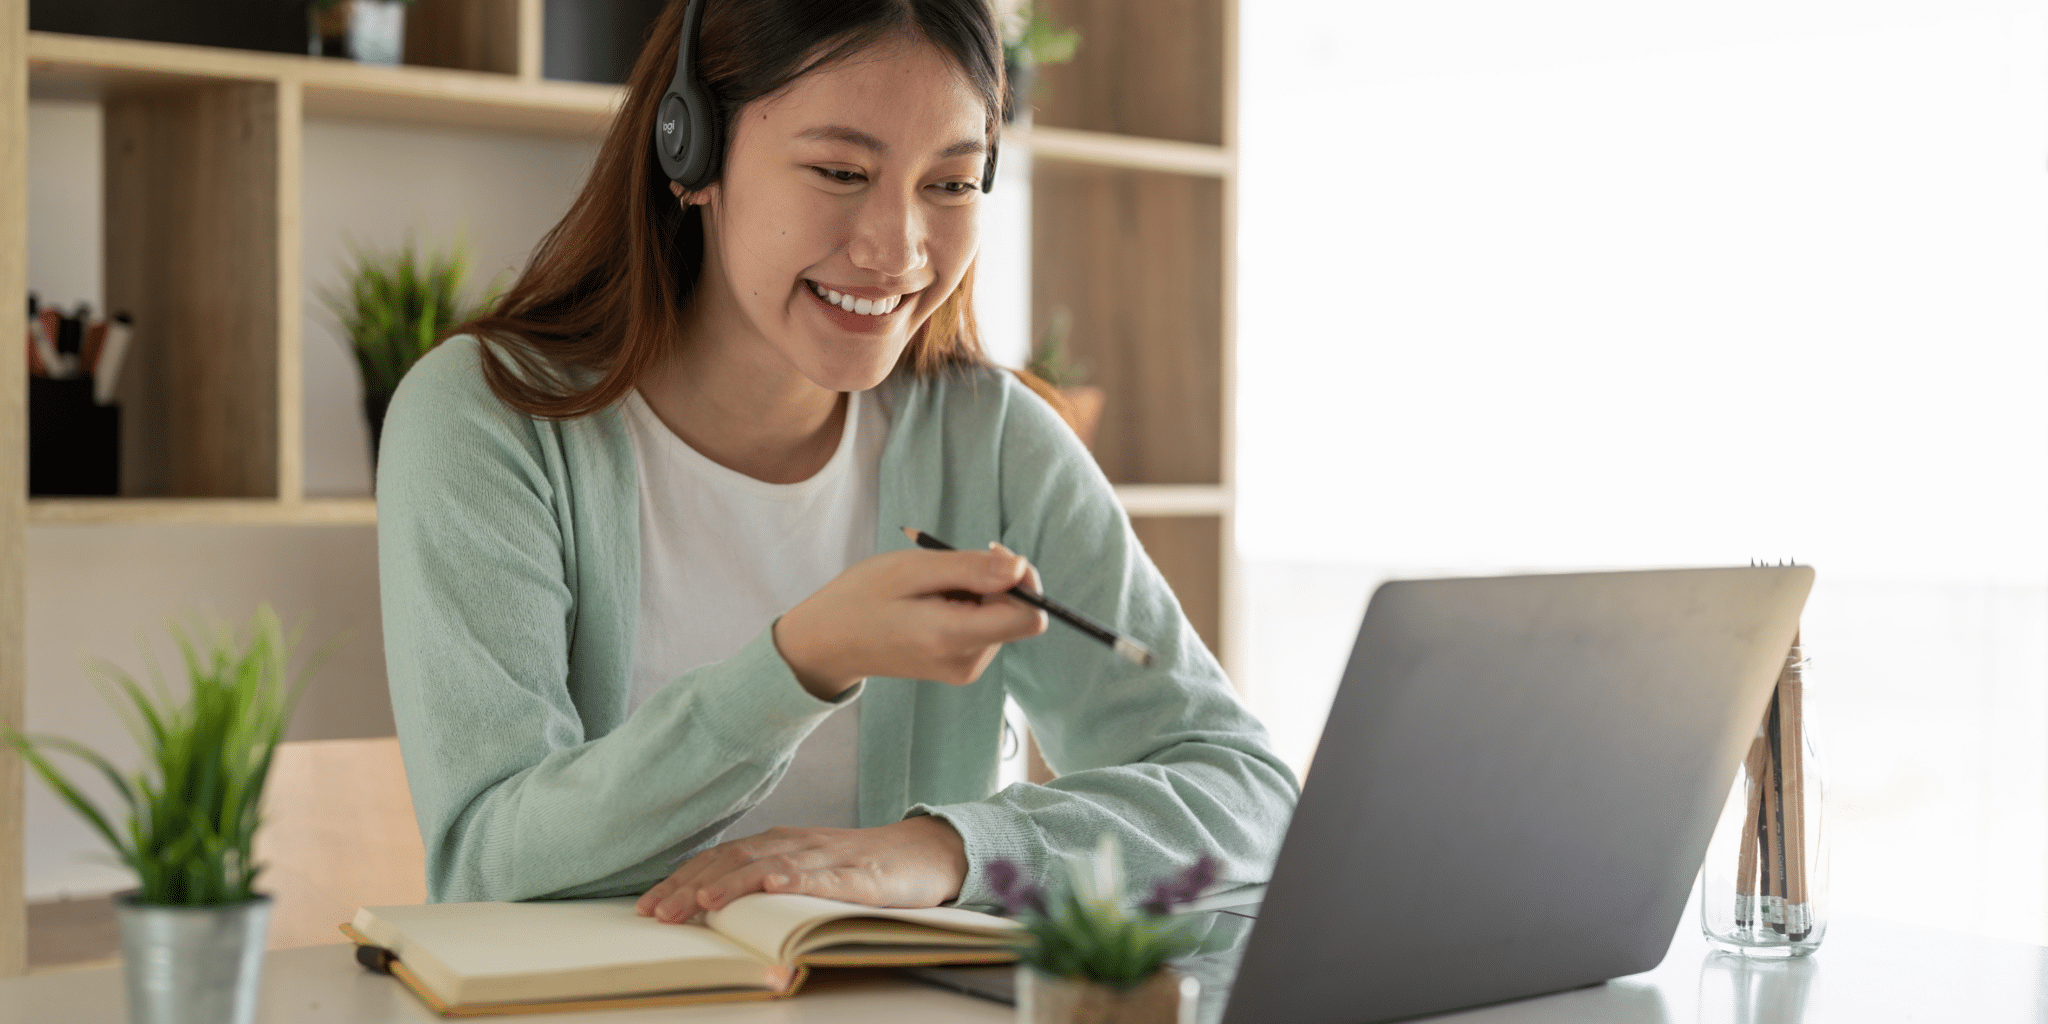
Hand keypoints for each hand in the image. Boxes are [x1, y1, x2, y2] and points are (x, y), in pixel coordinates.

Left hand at [634, 816, 969, 922]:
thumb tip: (709, 907)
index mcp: (778, 844)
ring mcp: (828, 857)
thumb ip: (765, 881)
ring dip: (733, 883)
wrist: (924, 854)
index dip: (680, 881)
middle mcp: (796, 844)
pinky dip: (797, 879)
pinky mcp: (860, 874)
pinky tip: (774, 886)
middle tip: (657, 913)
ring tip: (701, 903)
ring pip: (772, 866)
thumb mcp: (805, 873)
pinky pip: (824, 876)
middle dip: (691, 887)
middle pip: (734, 861)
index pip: (719, 859)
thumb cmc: (860, 869)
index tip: (646, 907)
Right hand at [774, 543, 1046, 699]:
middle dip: (995, 582)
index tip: (992, 556)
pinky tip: (933, 604)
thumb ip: (971, 569)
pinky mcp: (961, 667)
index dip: (1025, 581)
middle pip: (1018, 615)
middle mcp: (967, 662)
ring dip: (978, 593)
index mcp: (954, 639)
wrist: (828, 643)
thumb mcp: (912, 569)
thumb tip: (1021, 567)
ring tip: (931, 589)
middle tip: (947, 567)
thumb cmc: (862, 598)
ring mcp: (966, 669)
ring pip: (1002, 618)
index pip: (1030, 618)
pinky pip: (986, 627)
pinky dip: (969, 606)